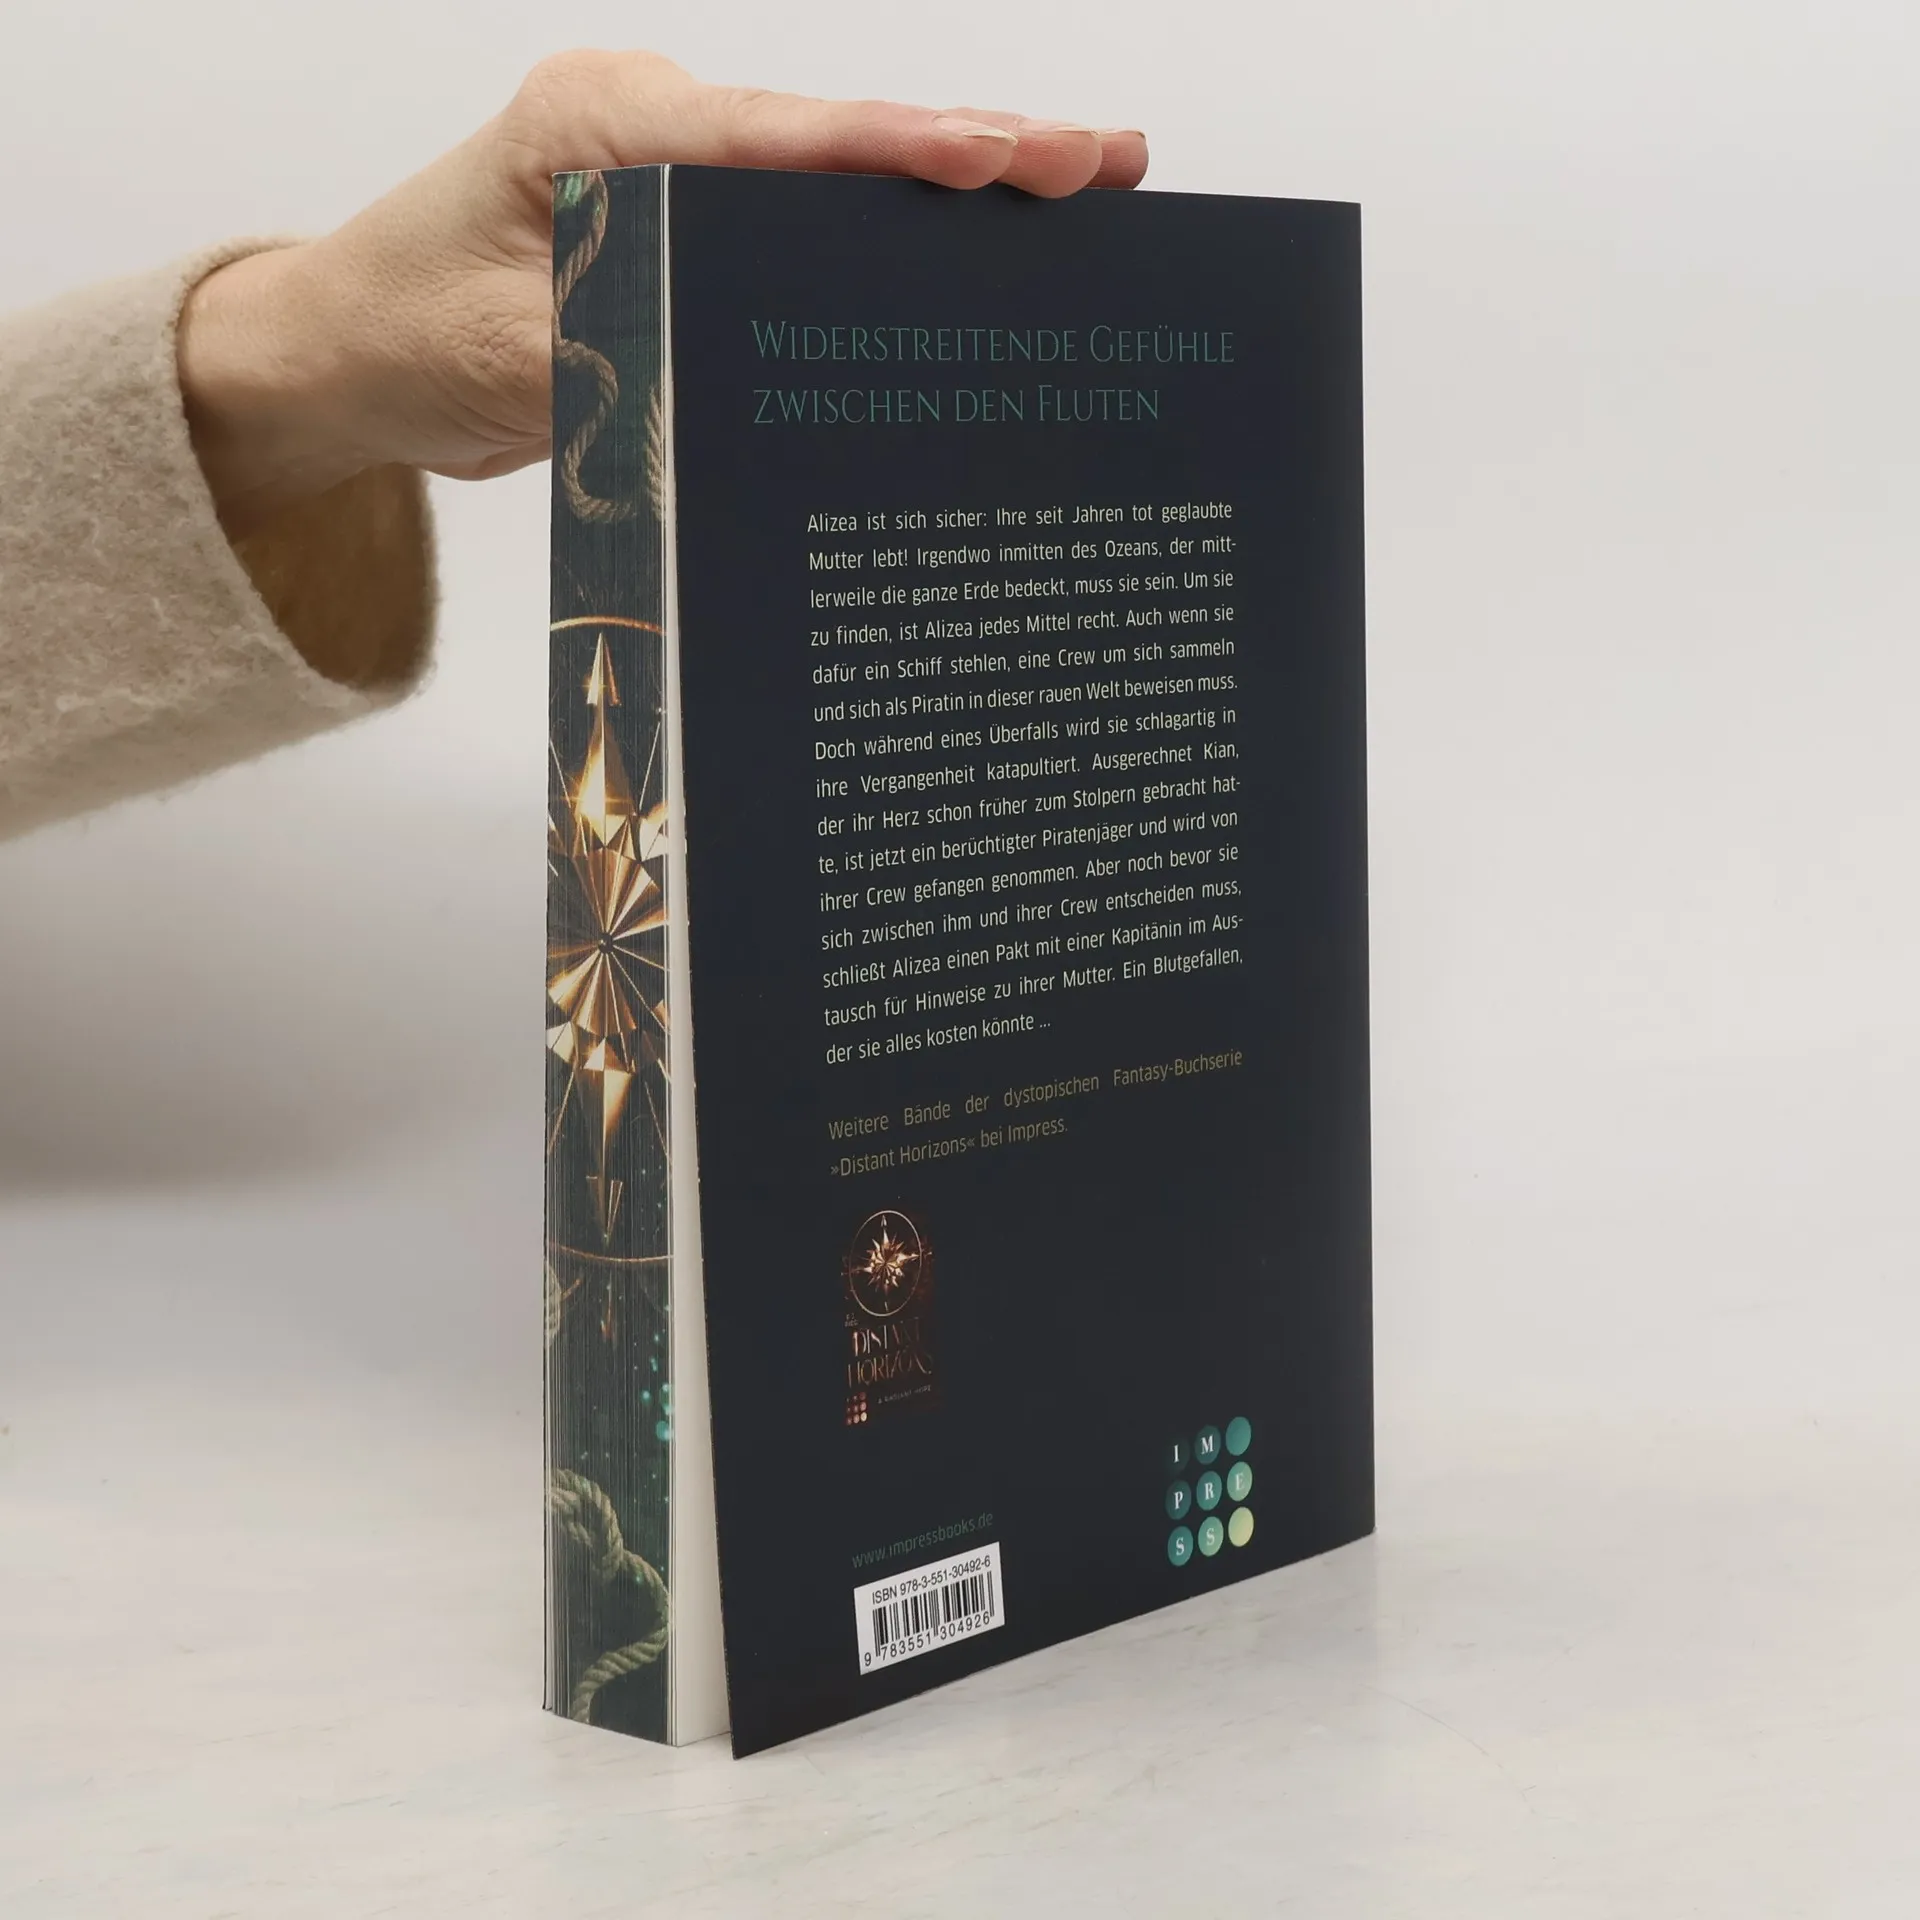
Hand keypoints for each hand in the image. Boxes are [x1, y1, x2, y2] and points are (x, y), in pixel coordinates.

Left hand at [179, 51, 1148, 535]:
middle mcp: (655, 130)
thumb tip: (741, 383)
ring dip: (958, 186)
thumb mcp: (507, 355)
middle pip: (835, 141)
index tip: (992, 157)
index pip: (772, 139)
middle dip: (972, 149)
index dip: (890, 154)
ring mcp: (682, 175)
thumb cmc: (404, 334)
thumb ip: (620, 351)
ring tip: (1084, 184)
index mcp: (600, 128)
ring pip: (841, 177)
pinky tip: (988, 248)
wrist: (352, 353)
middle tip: (1099, 161)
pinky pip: (813, 226)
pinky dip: (902, 235)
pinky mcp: (696, 229)